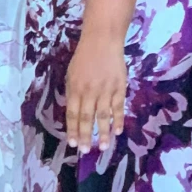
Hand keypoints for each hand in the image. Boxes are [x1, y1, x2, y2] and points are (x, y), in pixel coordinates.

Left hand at [64, 29, 127, 152]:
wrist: (103, 40)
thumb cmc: (84, 57)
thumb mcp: (72, 74)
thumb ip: (72, 94)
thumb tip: (74, 114)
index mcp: (75, 88)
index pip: (72, 113)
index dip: (73, 129)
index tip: (73, 143)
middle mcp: (89, 91)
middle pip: (87, 118)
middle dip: (86, 136)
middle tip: (86, 151)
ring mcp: (106, 89)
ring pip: (103, 115)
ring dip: (103, 133)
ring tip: (104, 147)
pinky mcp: (120, 87)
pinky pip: (119, 106)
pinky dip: (118, 119)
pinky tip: (118, 131)